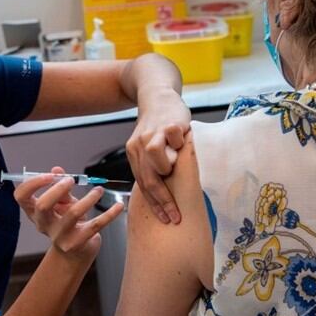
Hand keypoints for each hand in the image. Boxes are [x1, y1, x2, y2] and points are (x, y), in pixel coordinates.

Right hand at [14, 166, 123, 257]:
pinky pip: (96, 224)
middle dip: (57, 189)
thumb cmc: (68, 222)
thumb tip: (58, 170)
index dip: (33, 183)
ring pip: (73, 213)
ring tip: (98, 190)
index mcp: (35, 212)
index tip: (50, 175)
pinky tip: (118, 206)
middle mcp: (44, 224)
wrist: (76, 251)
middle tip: (70, 181)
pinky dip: (109, 213)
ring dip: (88, 198)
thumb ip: (60, 186)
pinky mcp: (78, 243)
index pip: (21, 196)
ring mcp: (60, 236)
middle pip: (42, 205)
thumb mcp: (62, 203)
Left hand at [126, 87, 190, 223]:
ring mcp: (153, 134)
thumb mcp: (148, 146)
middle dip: (164, 201)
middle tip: (176, 215)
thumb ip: (151, 165)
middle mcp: (139, 146)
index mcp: (133, 154)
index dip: (155, 205)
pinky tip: (182, 141)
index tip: (167, 219)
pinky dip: (180, 143)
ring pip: (157, 159)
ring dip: (169, 165)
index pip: (144, 185)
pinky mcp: (168, 124)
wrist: (158, 95)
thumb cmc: (158, 126)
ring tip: (177, 160)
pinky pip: (175, 140)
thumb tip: (160, 195)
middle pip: (150, 179)